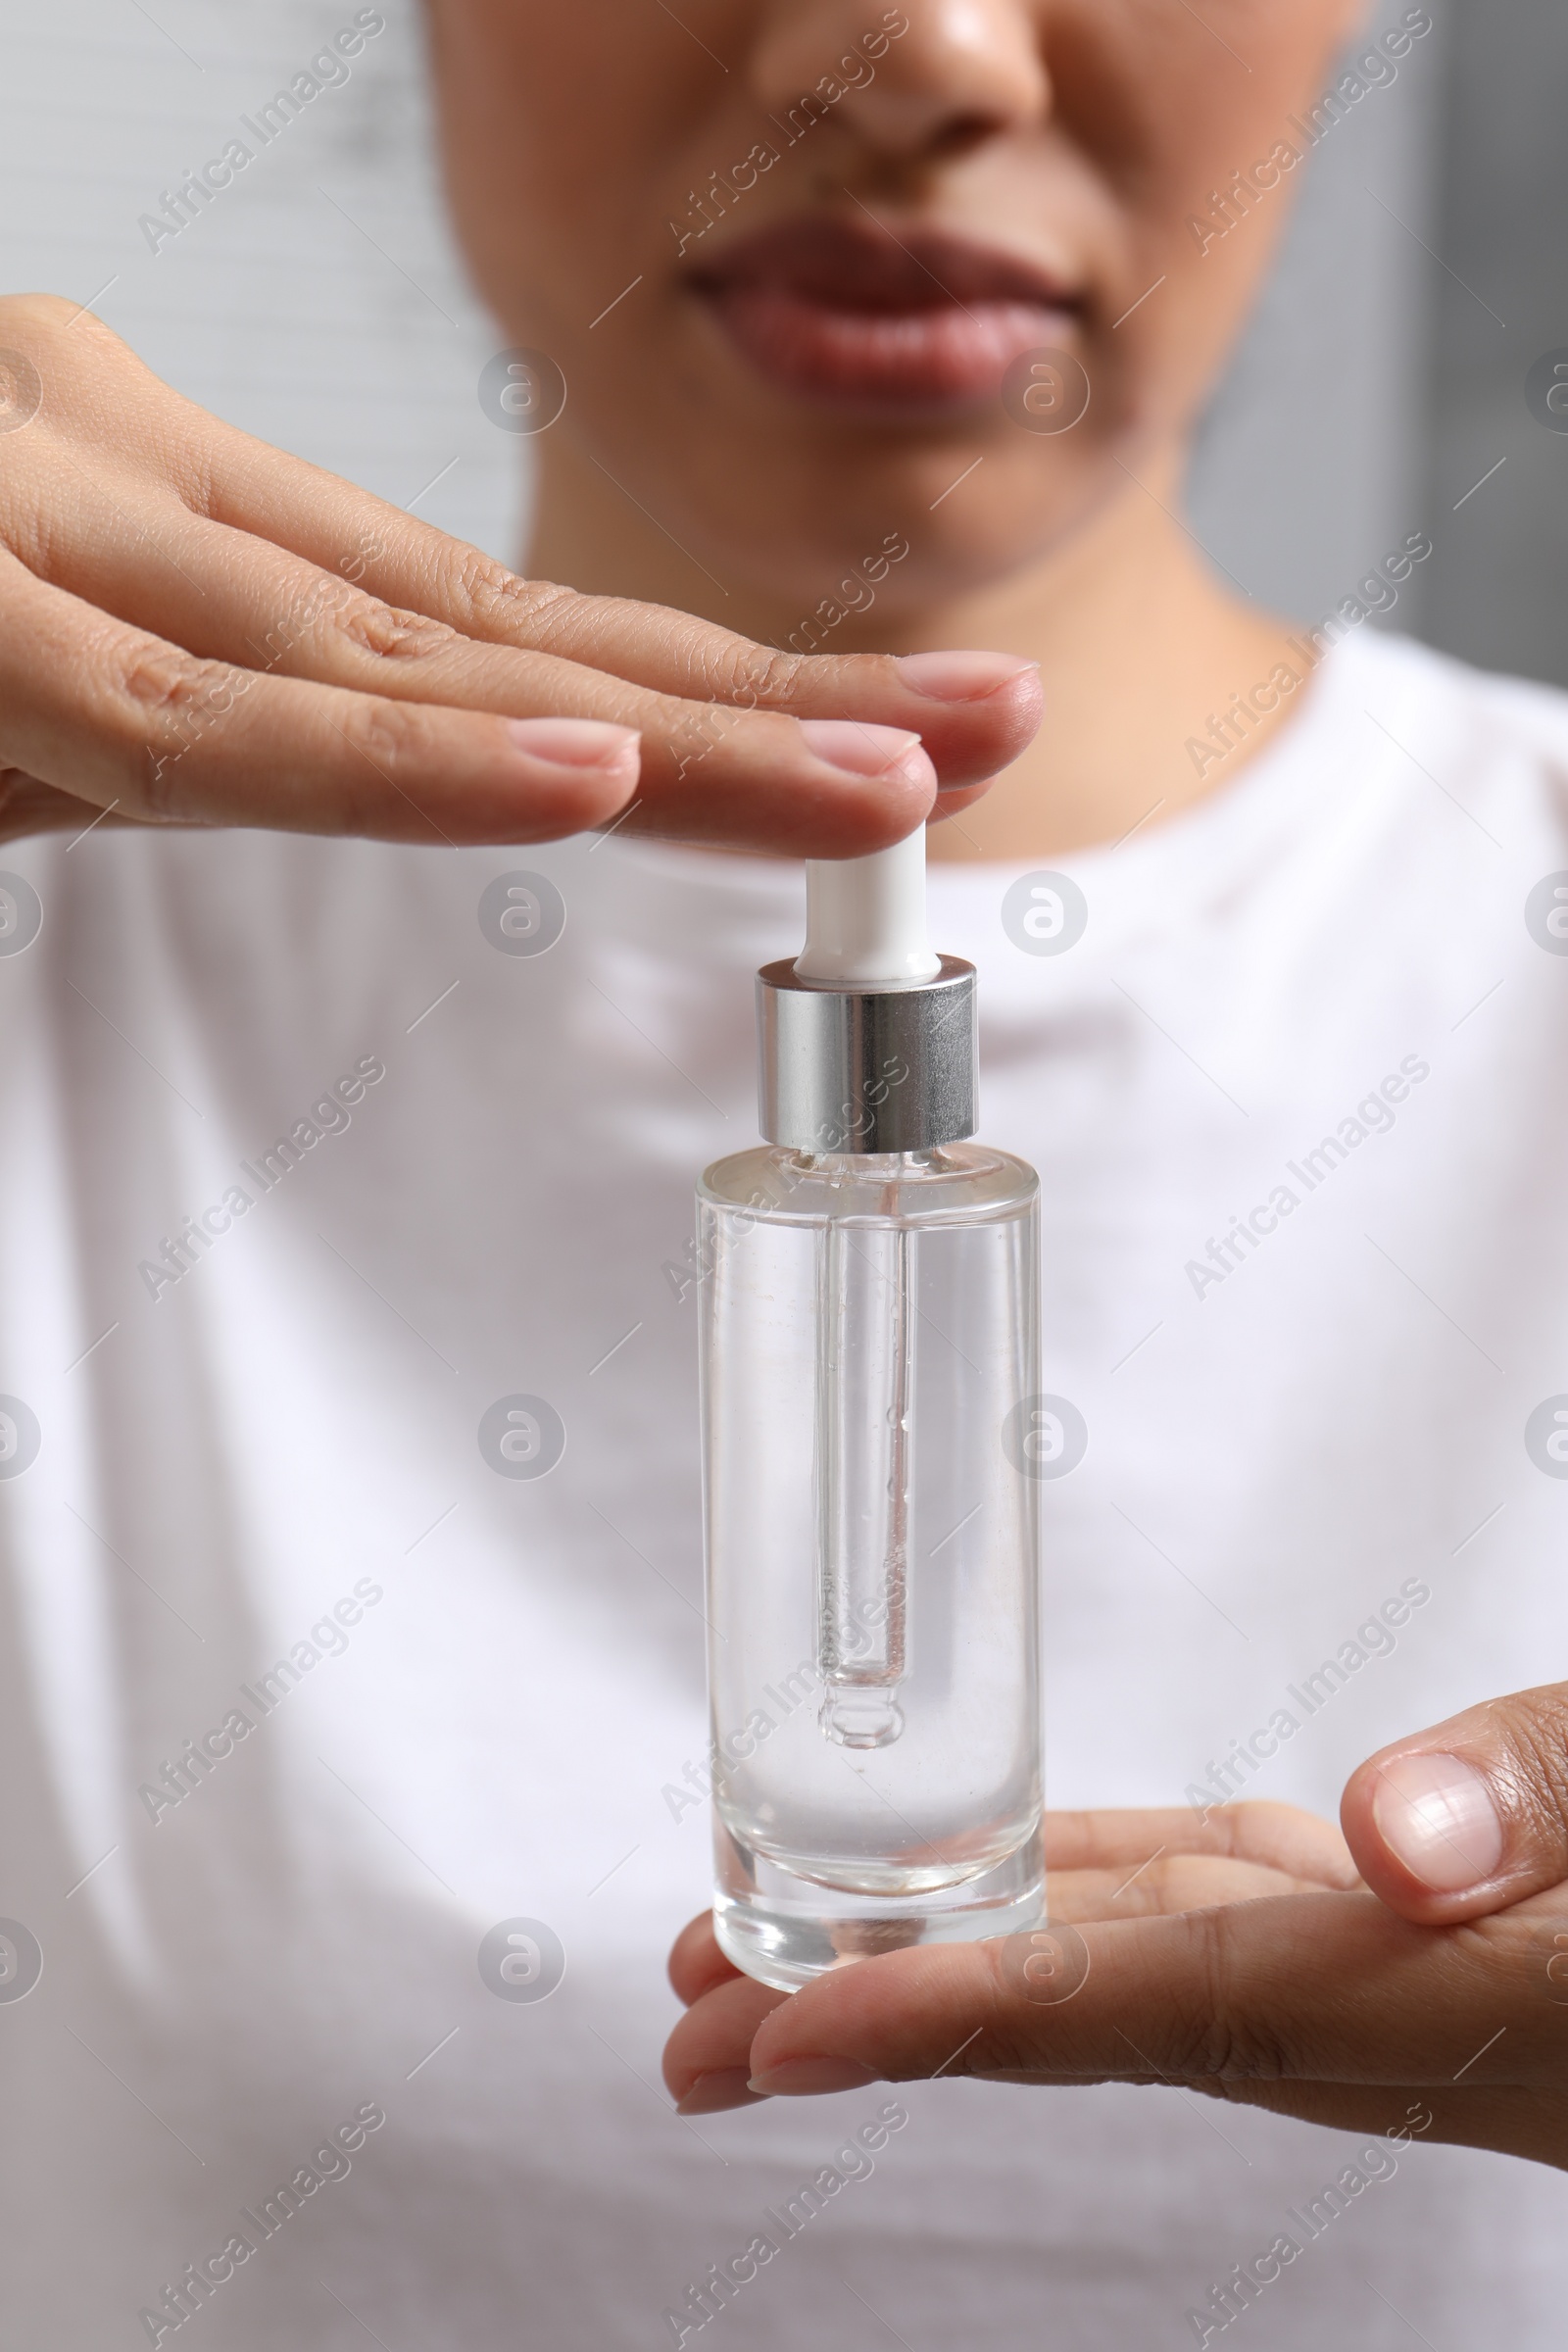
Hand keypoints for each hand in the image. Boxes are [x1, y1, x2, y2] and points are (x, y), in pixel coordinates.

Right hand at [0, 297, 1039, 850]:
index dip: (707, 679)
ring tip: (894, 778)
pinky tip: (580, 776)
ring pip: (404, 666)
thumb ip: (172, 709)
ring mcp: (43, 525)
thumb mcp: (16, 666)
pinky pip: (197, 716)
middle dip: (762, 697)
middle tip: (994, 729)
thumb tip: (354, 771)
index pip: (488, 615)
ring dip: (665, 733)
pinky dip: (389, 765)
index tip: (900, 728)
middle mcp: (136, 485)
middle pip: (504, 631)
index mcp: (165, 505)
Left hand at [663, 1687, 1567, 2170]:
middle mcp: (1358, 2002)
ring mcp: (1362, 1973)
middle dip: (869, 2026)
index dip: (933, 2025)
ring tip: (777, 1959)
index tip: (763, 2044)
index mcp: (1410, 1986)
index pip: (1125, 2006)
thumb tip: (1392, 1836)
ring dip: (941, 1965)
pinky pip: (1191, 1921)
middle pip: (1068, 2015)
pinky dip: (1071, 1907)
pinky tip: (1013, 1885)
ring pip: (1110, 1969)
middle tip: (689, 2027)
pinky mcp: (1383, 1927)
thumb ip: (1542, 1800)